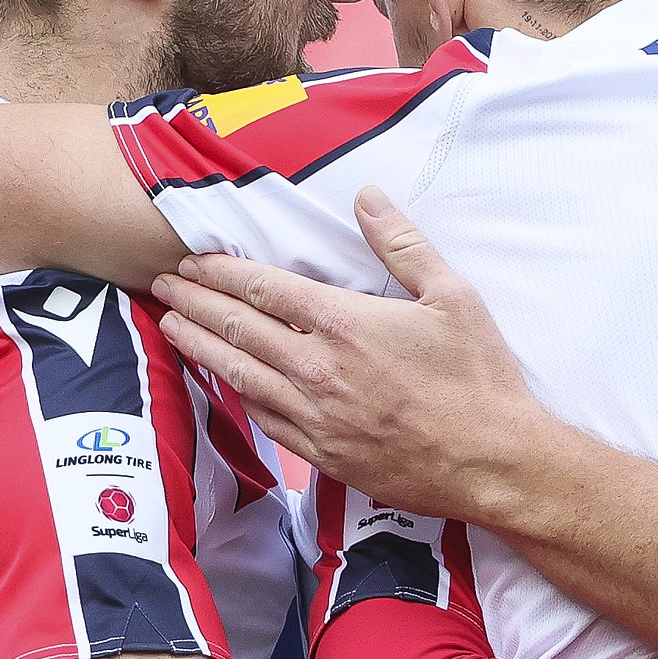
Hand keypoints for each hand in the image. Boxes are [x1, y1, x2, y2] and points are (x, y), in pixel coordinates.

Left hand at [152, 188, 559, 519]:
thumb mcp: (452, 296)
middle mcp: (318, 369)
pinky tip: (224, 382)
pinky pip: (263, 419)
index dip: (221, 271)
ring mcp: (315, 416)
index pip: (263, 287)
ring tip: (172, 328)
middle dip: (195, 303)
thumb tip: (366, 196)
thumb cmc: (479, 379)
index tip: (193, 261)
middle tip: (165, 286)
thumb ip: (401, 244)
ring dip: (200, 346)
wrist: (493, 462)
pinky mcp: (323, 454)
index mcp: (344, 323)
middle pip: (237, 327)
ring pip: (239, 374)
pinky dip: (235, 394)